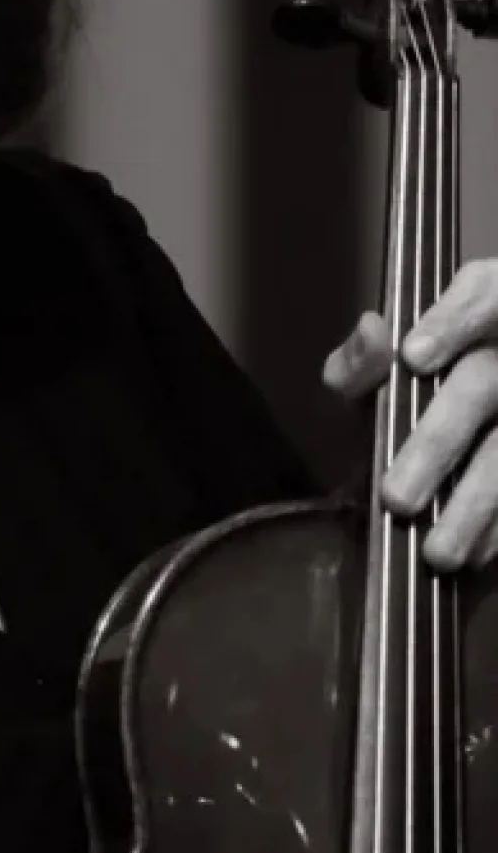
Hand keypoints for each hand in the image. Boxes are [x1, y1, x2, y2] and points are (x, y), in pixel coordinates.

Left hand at [323, 260, 497, 570]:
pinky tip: (475, 555)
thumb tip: (373, 333)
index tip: (414, 358)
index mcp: (486, 299)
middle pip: (480, 388)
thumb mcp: (399, 353)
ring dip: (478, 504)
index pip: (479, 297)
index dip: (451, 323)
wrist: (492, 383)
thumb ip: (367, 356)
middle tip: (395, 497)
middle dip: (437, 444)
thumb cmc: (436, 364)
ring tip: (436, 552)